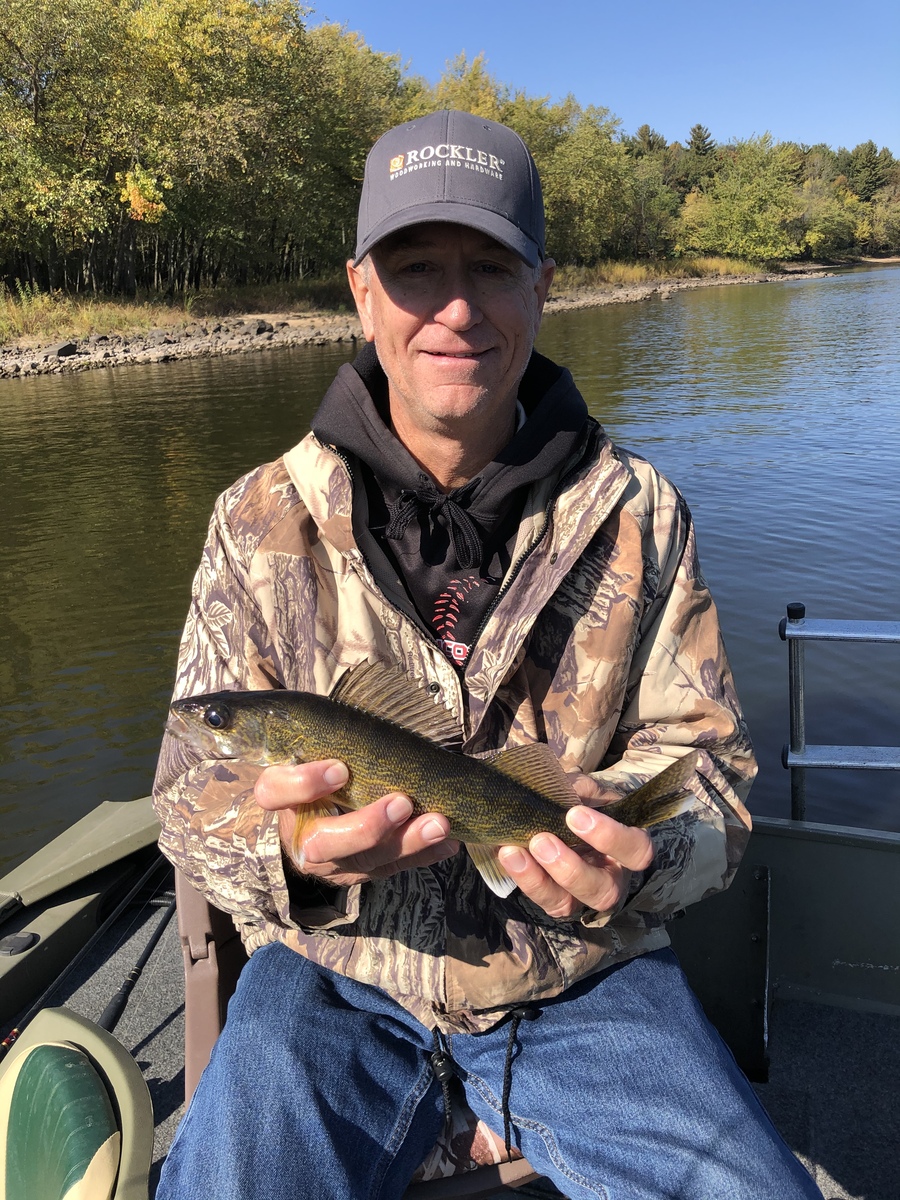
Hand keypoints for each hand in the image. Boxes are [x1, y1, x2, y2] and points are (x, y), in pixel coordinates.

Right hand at [254, 760, 458, 887]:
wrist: (316, 815)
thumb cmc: (321, 767)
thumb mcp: (315, 752)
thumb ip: (332, 741)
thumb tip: (372, 722)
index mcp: (283, 798)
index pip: (274, 793)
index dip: (303, 784)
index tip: (340, 768)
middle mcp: (301, 836)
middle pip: (323, 843)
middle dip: (366, 826)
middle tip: (401, 802)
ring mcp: (332, 862)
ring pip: (364, 862)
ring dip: (407, 842)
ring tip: (440, 823)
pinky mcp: (359, 874)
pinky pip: (392, 869)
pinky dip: (423, 855)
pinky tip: (447, 843)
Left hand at [496, 775, 653, 919]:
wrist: (553, 811)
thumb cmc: (580, 801)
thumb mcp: (585, 790)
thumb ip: (579, 790)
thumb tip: (564, 793)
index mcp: (627, 849)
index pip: (637, 851)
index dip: (610, 837)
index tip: (575, 815)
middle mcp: (609, 878)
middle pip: (603, 891)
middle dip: (570, 869)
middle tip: (541, 840)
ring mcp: (580, 895)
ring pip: (567, 903)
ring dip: (538, 880)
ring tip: (513, 852)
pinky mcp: (554, 900)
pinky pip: (540, 898)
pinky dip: (522, 878)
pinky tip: (506, 855)